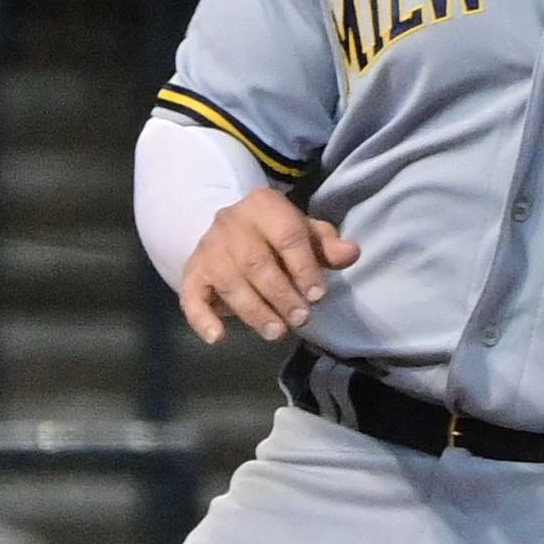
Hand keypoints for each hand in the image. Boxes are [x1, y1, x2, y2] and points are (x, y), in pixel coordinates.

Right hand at [178, 187, 359, 343]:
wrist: (232, 232)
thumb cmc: (277, 236)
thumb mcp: (306, 235)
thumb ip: (327, 246)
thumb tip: (352, 253)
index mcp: (264, 205)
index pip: (286, 235)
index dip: (304, 267)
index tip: (318, 296)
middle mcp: (230, 222)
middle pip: (255, 261)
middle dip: (280, 294)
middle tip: (301, 319)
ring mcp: (208, 248)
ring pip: (229, 282)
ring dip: (254, 311)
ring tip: (276, 332)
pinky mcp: (193, 272)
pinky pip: (191, 295)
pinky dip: (202, 318)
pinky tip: (217, 338)